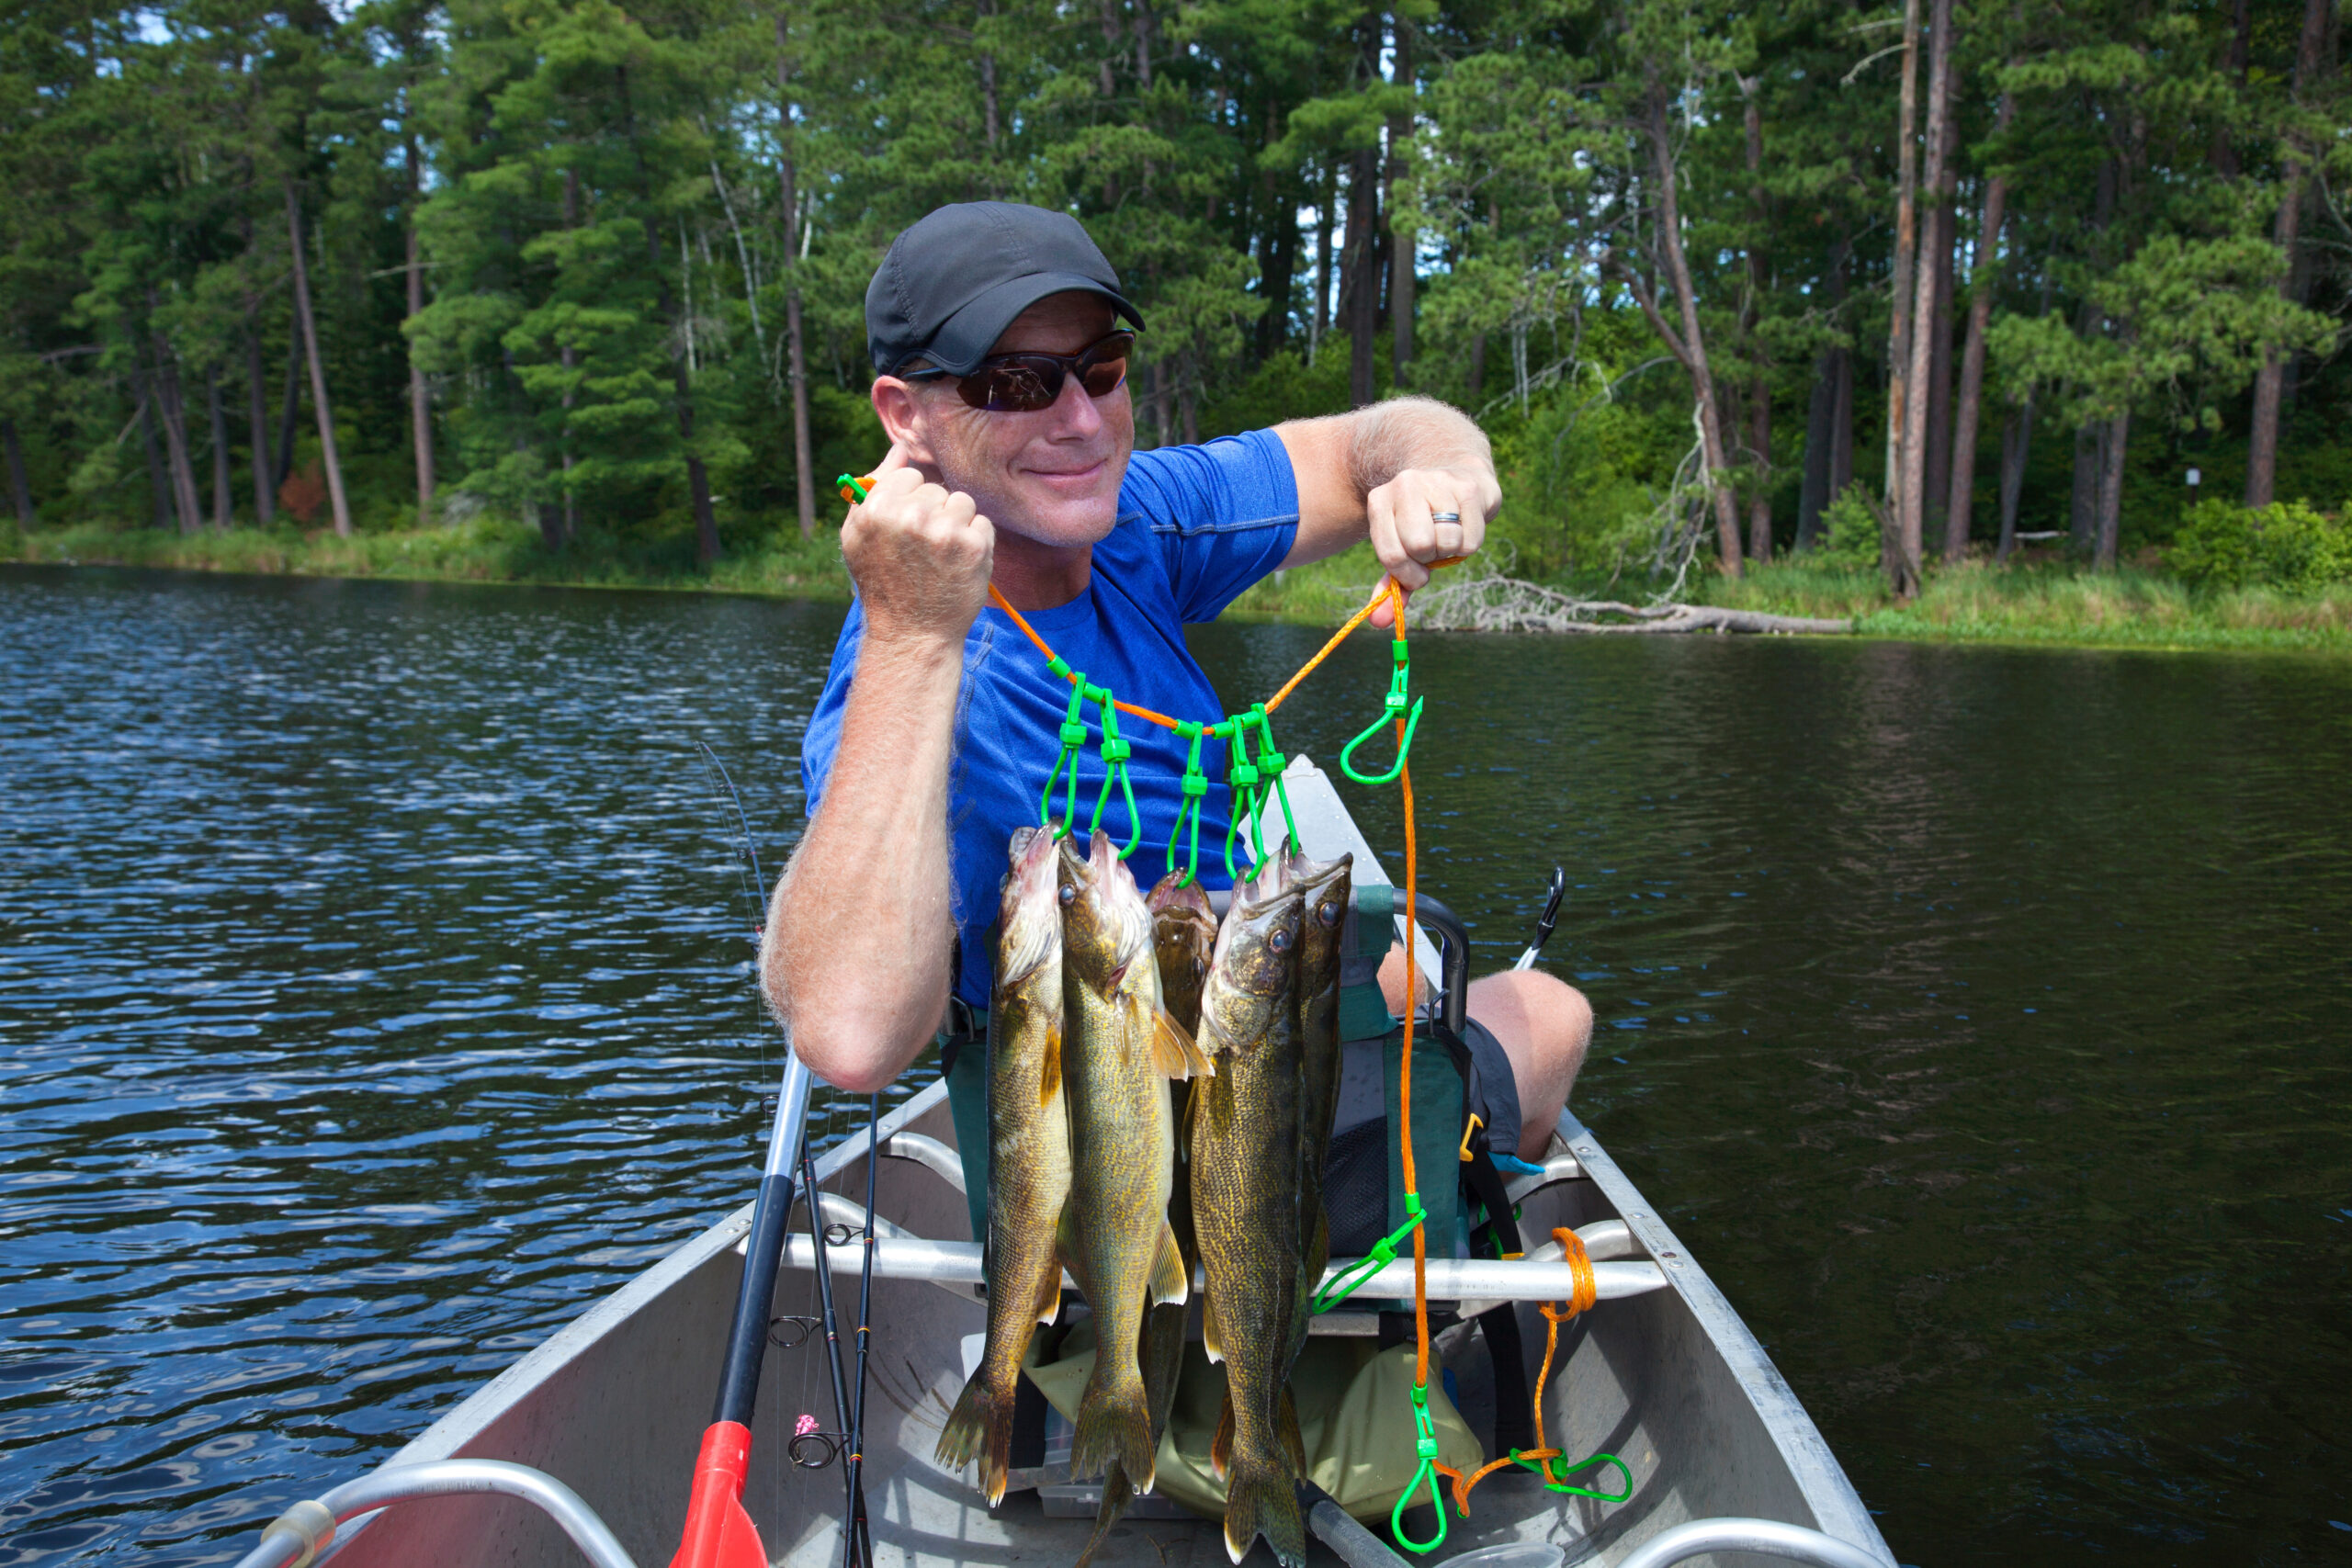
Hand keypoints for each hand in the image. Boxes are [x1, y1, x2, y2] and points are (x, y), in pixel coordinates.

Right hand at [841, 443, 994, 649]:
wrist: (912, 634)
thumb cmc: (883, 583)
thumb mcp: (859, 537)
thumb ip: (874, 489)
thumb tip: (900, 450)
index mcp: (876, 508)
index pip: (908, 476)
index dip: (910, 502)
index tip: (907, 530)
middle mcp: (910, 515)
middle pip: (937, 488)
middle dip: (934, 513)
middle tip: (922, 551)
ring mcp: (944, 530)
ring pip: (962, 501)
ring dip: (957, 524)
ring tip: (941, 556)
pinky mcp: (973, 546)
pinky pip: (982, 523)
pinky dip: (975, 542)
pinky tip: (958, 565)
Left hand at [1367, 463, 1497, 626]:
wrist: (1457, 476)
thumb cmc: (1424, 523)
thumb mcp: (1402, 550)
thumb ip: (1390, 587)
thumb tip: (1379, 622)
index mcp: (1379, 501)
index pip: (1391, 554)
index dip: (1406, 575)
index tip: (1416, 574)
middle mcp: (1404, 485)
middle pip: (1419, 546)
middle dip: (1429, 558)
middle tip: (1432, 549)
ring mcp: (1436, 482)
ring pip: (1446, 542)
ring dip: (1450, 550)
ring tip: (1448, 533)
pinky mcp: (1467, 487)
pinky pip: (1470, 540)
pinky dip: (1470, 543)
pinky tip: (1465, 524)